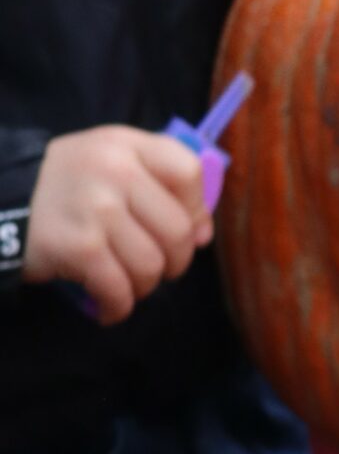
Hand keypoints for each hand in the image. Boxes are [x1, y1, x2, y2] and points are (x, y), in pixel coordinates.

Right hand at [23, 126, 210, 324]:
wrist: (0, 198)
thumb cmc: (65, 186)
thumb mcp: (108, 162)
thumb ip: (159, 185)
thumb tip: (204, 234)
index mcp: (126, 145)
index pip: (189, 172)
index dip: (195, 210)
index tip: (184, 228)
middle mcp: (115, 171)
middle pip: (177, 231)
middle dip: (173, 262)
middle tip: (153, 266)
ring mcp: (96, 209)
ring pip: (151, 266)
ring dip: (142, 287)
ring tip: (125, 284)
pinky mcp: (78, 246)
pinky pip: (120, 289)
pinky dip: (118, 307)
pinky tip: (109, 306)